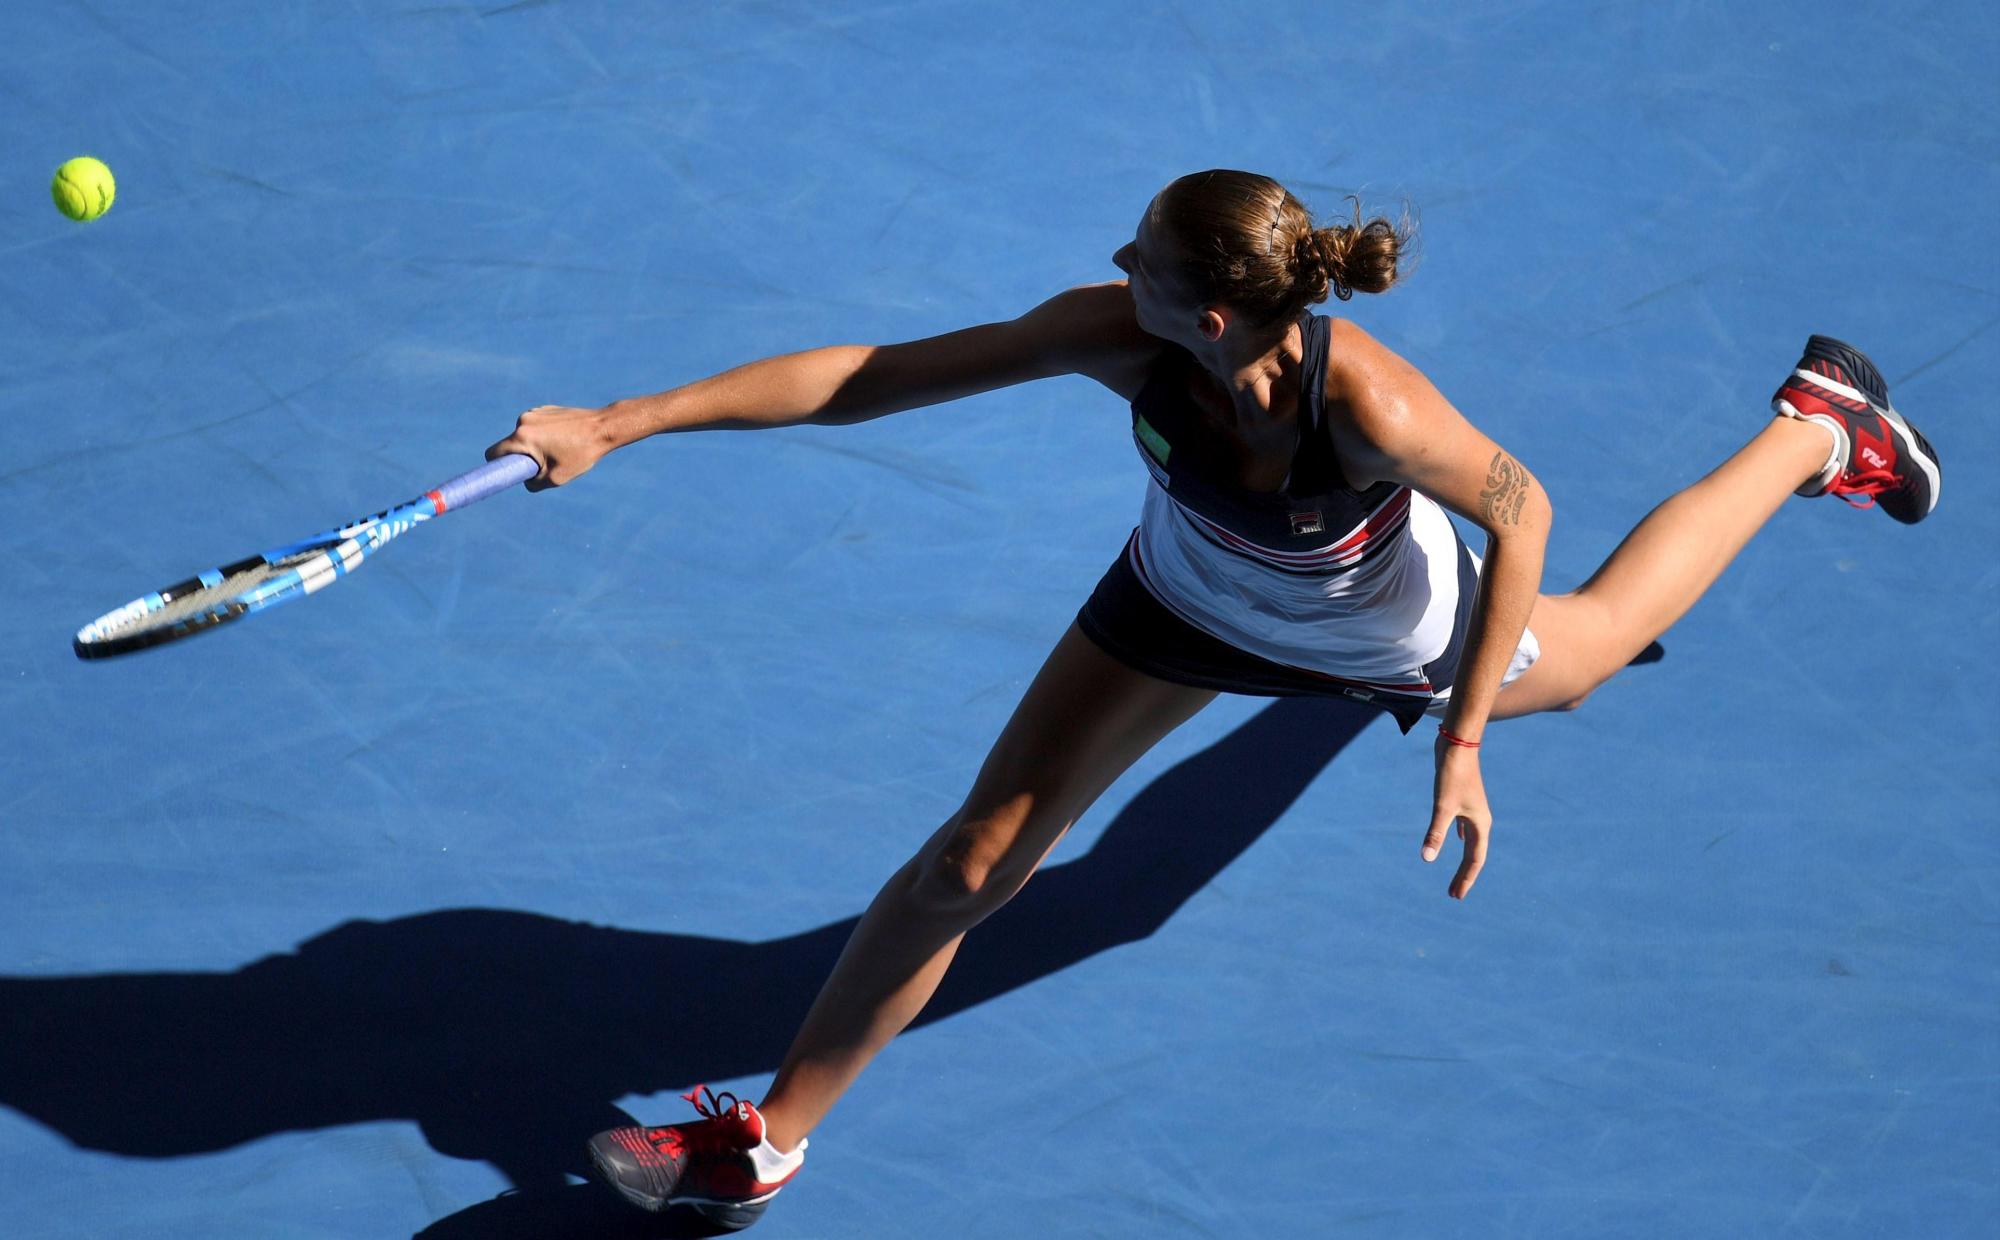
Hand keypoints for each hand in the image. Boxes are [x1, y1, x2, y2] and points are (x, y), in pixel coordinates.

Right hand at [485, 405, 614, 491]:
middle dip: (521, 458)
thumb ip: (533, 483)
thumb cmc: (581, 454)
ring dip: (533, 447)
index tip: (508, 473)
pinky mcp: (544, 409)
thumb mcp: (555, 478)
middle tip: (543, 465)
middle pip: (510, 445)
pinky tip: (563, 440)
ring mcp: (534, 412)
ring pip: (524, 436)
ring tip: (558, 451)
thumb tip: (524, 480)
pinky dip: (542, 436)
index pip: (494, 453)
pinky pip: (535, 427)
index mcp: (522, 436)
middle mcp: (523, 421)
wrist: (603, 428)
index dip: (496, 466)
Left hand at [1421, 736, 1490, 899]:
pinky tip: (1455, 839)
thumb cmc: (1452, 774)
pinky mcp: (1463, 800)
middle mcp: (1479, 819)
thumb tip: (1427, 858)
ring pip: (1470, 842)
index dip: (1466, 879)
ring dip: (1463, 860)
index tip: (1455, 895)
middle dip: (1465, 875)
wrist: (1457, 744)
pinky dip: (1459, 837)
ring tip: (1457, 876)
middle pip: (1474, 854)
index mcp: (1479, 824)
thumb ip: (1435, 833)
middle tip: (1454, 894)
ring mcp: (1472, 810)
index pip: (1475, 860)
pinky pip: (1464, 826)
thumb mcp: (1442, 806)